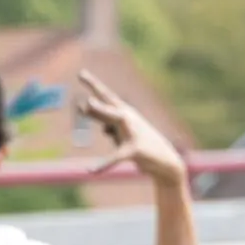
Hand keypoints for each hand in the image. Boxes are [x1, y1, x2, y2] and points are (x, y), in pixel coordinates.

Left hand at [78, 70, 186, 184]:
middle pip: (109, 105)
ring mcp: (132, 133)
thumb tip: (88, 109)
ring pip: (115, 120)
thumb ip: (105, 120)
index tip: (81, 73)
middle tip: (84, 90)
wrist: (164, 160)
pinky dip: (103, 164)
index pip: (106, 96)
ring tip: (87, 105)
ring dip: (102, 112)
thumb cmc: (140, 142)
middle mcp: (128, 118)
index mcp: (124, 112)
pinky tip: (90, 171)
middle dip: (98, 101)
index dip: (93, 84)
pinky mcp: (134, 150)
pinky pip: (116, 157)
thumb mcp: (121, 130)